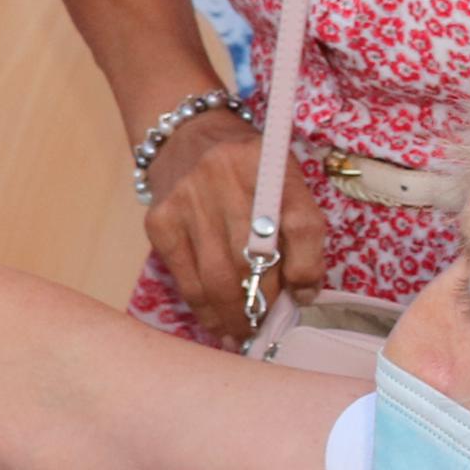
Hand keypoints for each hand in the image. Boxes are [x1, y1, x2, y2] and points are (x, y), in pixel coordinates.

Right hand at [141, 104, 332, 344]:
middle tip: (269, 329)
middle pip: (255, 258)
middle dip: (265, 303)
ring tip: (243, 335)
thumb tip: (302, 293)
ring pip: (218, 275)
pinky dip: (202, 307)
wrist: (186, 133)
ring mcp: (189, 199)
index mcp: (271, 166)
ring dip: (233, 315)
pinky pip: (185, 276)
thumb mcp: (282, 178)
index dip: (308, 269)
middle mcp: (228, 178)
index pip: (301, 224)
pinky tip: (214, 324)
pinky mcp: (160, 220)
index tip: (304, 297)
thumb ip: (297, 228)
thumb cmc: (246, 166)